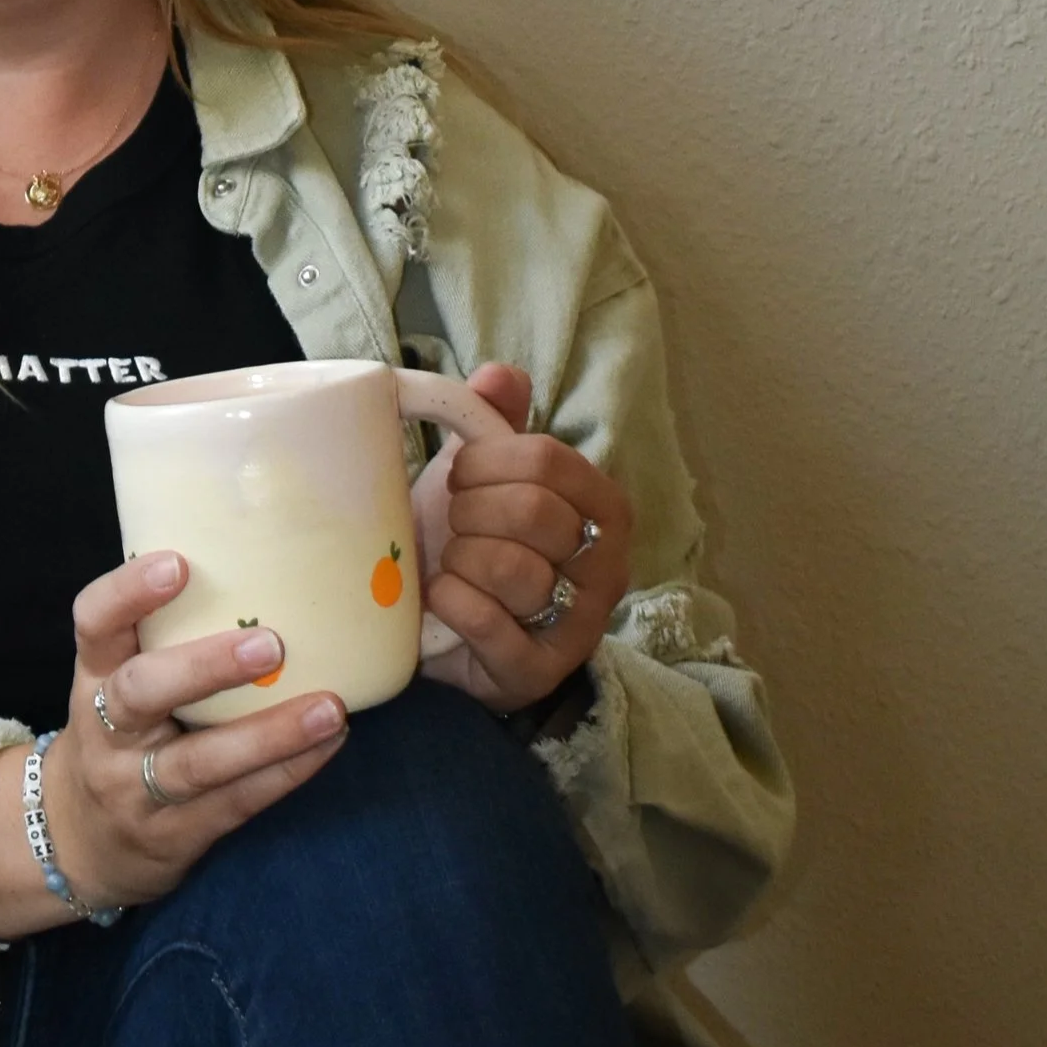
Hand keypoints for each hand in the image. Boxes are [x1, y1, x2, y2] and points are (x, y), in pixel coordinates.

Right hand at [41, 552, 350, 912]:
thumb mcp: (118, 681)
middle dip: (204, 667)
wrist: (77, 842)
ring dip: (269, 734)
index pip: (94, 623)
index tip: (178, 563)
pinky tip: (328, 744)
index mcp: (93, 676)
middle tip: (269, 642)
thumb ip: (165, 635)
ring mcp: (134, 789)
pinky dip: (285, 772)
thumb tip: (262, 562)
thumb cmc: (121, 734)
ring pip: (198, 763)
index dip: (128, 592)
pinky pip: (234, 802)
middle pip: (140, 692)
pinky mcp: (173, 835)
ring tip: (330, 708)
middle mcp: (106, 731)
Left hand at [414, 363, 630, 712]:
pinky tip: (440, 597)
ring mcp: (578, 624)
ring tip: (451, 564)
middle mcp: (606, 566)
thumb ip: (496, 420)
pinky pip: (488, 623)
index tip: (459, 474)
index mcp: (602, 507)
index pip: (545, 459)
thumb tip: (499, 374)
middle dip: (470, 511)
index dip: (485, 461)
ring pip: (513, 569)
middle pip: (532, 512)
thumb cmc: (475, 540)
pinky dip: (451, 601)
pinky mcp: (538, 671)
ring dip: (461, 560)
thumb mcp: (485, 475)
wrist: (452, 633)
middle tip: (452, 522)